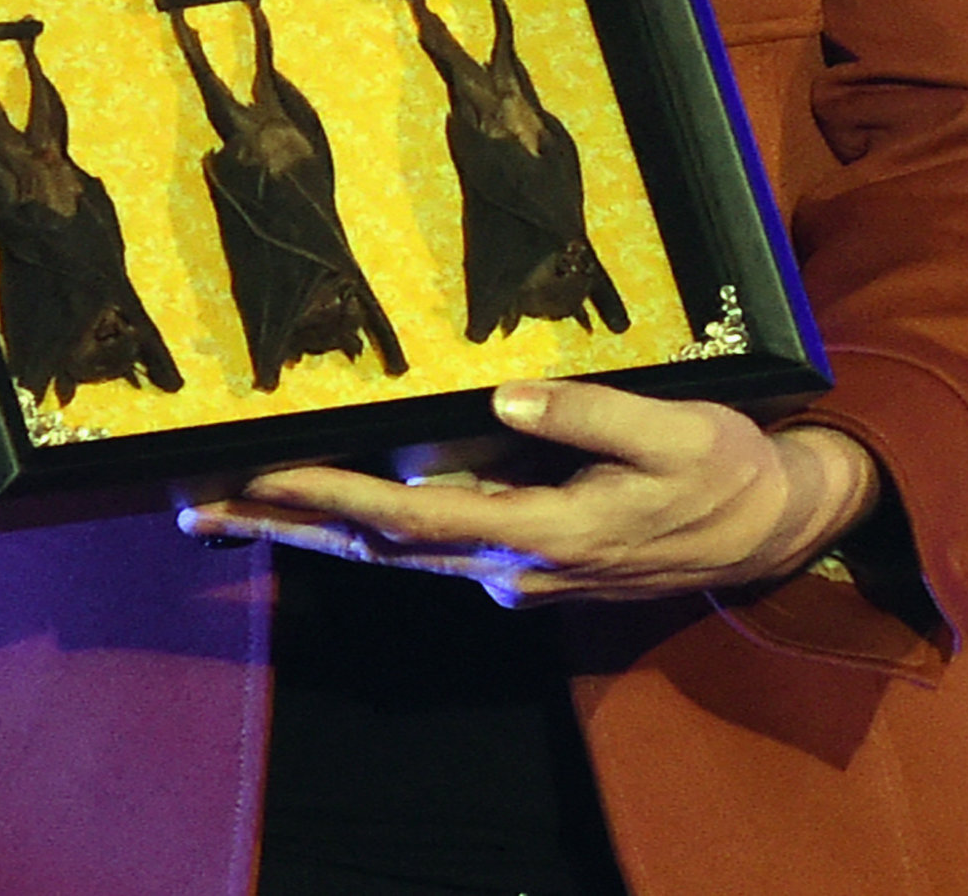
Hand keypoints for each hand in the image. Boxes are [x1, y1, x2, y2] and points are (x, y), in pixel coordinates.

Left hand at [176, 380, 879, 604]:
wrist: (770, 531)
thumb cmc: (723, 473)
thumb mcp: (673, 432)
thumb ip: (587, 415)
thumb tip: (505, 398)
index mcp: (544, 531)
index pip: (414, 518)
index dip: (333, 499)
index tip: (263, 477)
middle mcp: (515, 564)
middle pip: (381, 547)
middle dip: (287, 524)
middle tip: (197, 503)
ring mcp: (517, 569)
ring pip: (396, 553)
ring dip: (312, 532)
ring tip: (229, 507)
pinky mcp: (526, 558)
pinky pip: (428, 547)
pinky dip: (365, 530)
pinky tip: (324, 510)